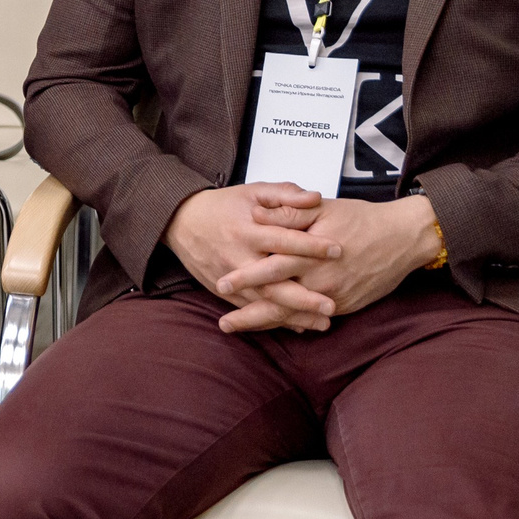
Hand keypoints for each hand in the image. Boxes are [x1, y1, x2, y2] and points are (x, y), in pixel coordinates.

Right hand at [164, 184, 342, 333]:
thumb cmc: (221, 206)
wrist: (181, 222)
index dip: (310, 246)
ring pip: (264, 301)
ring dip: (293, 314)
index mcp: (247, 229)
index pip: (283, 239)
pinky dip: (275, 319)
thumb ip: (284, 195)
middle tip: (331, 305)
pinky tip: (298, 326)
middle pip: (273, 281)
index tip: (337, 251)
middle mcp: (238, 256)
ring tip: (322, 323)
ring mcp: (229, 278)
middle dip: (302, 297)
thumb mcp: (253, 192)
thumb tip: (314, 197)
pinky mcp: (223, 291)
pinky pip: (251, 309)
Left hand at [216, 195, 441, 322]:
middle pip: (279, 300)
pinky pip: (312, 318)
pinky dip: (291, 323)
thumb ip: (289, 211)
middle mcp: (321, 279)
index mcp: (312, 253)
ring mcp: (333, 296)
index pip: (272, 267)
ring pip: (293, 314)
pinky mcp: (344, 306)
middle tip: (223, 323)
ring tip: (236, 328)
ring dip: (264, 323)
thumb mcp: (323, 208)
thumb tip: (255, 213)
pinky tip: (270, 328)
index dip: (246, 277)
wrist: (405, 238)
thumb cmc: (361, 219)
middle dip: (249, 314)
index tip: (221, 284)